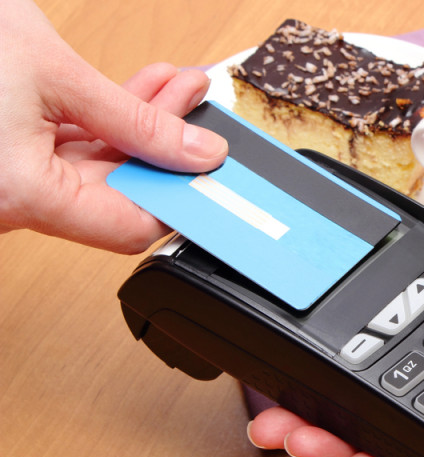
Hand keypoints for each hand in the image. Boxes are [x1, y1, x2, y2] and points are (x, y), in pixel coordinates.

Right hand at [0, 0, 227, 252]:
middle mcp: (13, 199)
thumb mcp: (57, 74)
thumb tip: (198, 152)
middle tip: (200, 109)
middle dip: (167, 146)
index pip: (128, 226)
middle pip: (119, 191)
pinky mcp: (10, 155)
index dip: (179, 201)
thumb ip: (137, 120)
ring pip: (101, 164)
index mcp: (21, 194)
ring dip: (144, 126)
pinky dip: (110, 119)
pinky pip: (74, 146)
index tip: (214, 175)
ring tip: (180, 88)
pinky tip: (146, 92)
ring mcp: (12, 178)